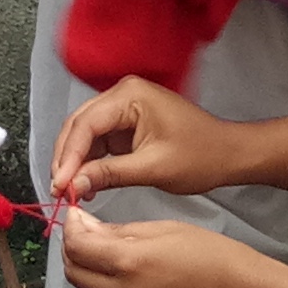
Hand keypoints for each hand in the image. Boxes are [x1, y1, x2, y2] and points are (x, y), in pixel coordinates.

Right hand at [49, 78, 246, 206]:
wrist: (228, 154)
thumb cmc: (202, 155)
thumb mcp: (153, 168)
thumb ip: (109, 174)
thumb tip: (73, 185)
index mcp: (130, 95)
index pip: (85, 124)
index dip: (68, 157)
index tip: (59, 185)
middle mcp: (122, 95)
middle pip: (79, 126)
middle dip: (66, 159)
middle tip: (59, 190)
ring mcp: (123, 109)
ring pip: (84, 135)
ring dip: (75, 163)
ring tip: (70, 192)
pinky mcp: (125, 124)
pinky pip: (98, 142)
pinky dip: (90, 163)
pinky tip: (86, 185)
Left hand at [57, 205, 287, 287]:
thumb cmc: (219, 258)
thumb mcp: (169, 230)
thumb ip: (124, 232)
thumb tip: (90, 229)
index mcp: (129, 264)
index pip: (76, 246)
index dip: (71, 226)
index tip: (78, 213)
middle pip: (74, 272)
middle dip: (72, 248)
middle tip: (86, 228)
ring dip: (84, 269)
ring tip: (101, 248)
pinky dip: (102, 286)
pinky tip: (121, 270)